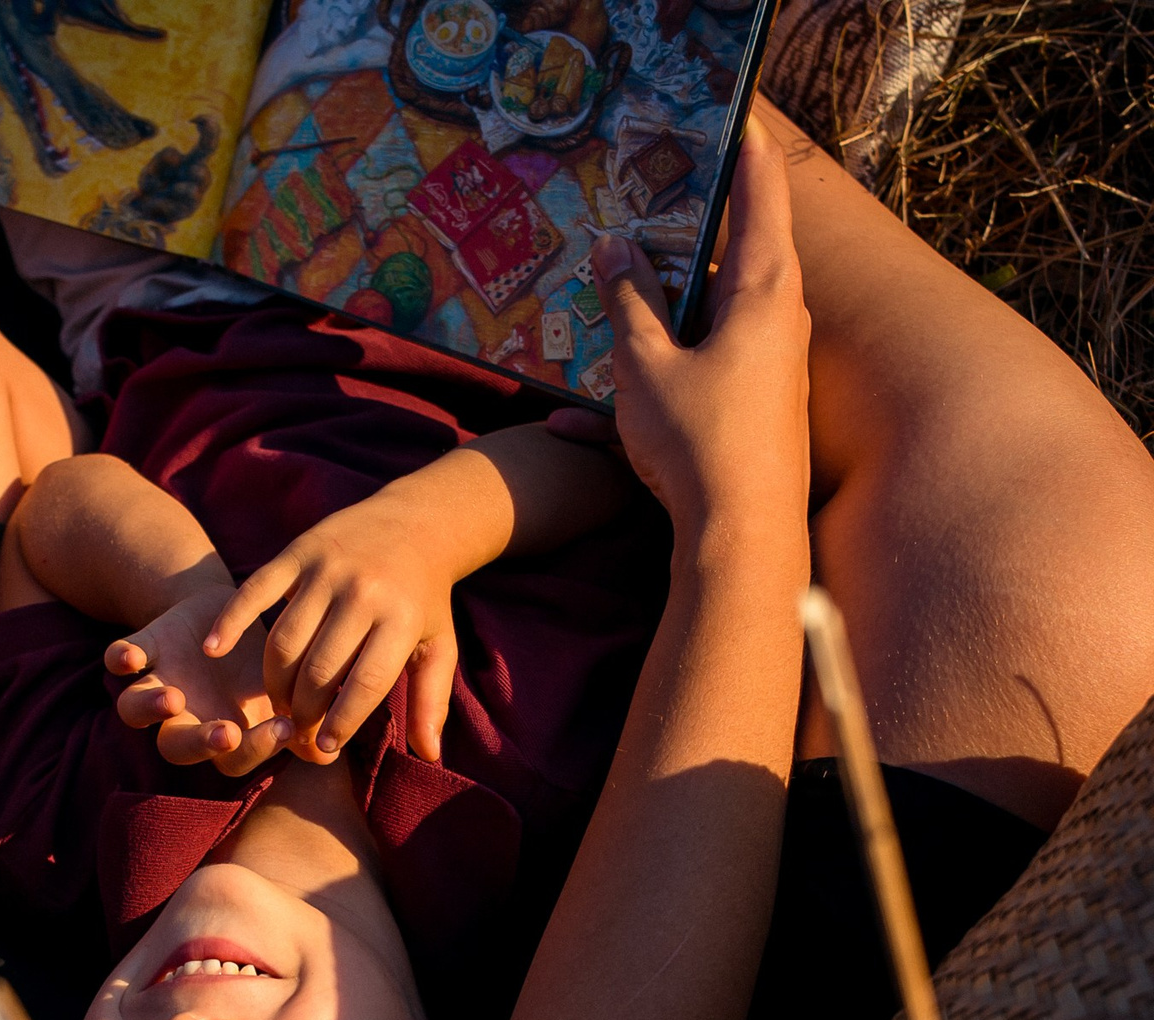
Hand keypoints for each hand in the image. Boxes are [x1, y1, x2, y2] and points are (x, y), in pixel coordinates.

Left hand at [108, 577, 294, 775]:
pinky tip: (133, 657)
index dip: (257, 749)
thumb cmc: (258, 664)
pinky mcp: (145, 647)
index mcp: (220, 735)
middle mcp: (182, 719)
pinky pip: (118, 659)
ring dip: (150, 709)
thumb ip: (302, 719)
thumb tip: (330, 756)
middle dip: (201, 743)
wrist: (224, 613)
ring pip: (135, 710)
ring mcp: (157, 684)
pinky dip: (121, 659)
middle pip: (177, 747)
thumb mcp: (283, 689)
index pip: (234, 759)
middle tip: (228, 734)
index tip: (287, 728)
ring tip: (174, 700)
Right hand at [199, 490, 463, 763]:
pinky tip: (212, 649)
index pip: (364, 684)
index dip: (341, 721)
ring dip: (274, 682)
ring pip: (285, 641)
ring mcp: (327, 571)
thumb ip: (431, 702)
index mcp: (399, 620)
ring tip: (277, 705)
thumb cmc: (423, 599)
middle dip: (303, 710)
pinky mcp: (298, 552)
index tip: (323, 748)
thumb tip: (428, 756)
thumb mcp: (438, 647)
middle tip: (296, 730)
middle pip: (319, 669)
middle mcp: (362, 593)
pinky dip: (231, 621)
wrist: (414, 521)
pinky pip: (255, 592)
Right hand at [557, 120, 810, 540]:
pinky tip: (607, 394)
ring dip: (679, 290)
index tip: (734, 116)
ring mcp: (776, 360)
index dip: (745, 153)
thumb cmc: (699, 442)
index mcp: (761, 292)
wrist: (744, 535)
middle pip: (744, 246)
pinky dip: (674, 348)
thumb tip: (615, 245)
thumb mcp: (645, 366)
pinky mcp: (763, 397)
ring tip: (630, 275)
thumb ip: (630, 301)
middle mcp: (780, 317)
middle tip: (667, 186)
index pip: (760, 197)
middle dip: (704, 218)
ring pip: (724, 303)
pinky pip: (715, 352)